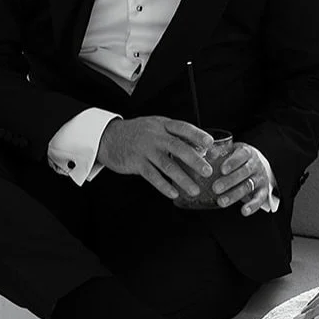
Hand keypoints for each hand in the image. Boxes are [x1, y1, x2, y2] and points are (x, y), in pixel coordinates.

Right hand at [96, 116, 213, 199]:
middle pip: (178, 147)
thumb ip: (174, 135)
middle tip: (208, 171)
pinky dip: (163, 185)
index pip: (183, 128)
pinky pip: (152, 176)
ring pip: (166, 165)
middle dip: (194, 160)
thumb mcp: (155, 127)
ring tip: (194, 189)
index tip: (210, 143)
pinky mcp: (136, 163)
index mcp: (162, 125)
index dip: (197, 135)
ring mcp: (145, 150)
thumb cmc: (137, 133)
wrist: (109, 137)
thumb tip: (198, 147)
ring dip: (182, 178)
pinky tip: (173, 193)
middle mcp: (155, 136)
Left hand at [211, 142, 275, 215]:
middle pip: (244, 172)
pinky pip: (259, 199)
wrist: (257, 164)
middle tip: (215, 188)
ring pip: (248, 187)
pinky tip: (244, 211)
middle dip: (229, 181)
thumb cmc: (238, 158)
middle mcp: (256, 165)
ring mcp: (260, 179)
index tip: (222, 169)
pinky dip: (252, 206)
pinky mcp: (263, 191)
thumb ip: (219, 151)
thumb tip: (209, 154)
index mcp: (248, 153)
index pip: (242, 156)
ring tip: (221, 201)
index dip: (232, 163)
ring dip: (234, 195)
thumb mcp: (231, 151)